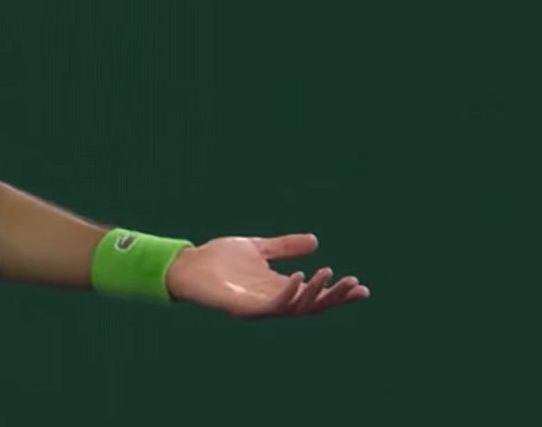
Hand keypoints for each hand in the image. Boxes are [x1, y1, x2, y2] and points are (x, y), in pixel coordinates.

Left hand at [165, 233, 369, 318]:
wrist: (187, 263)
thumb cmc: (218, 259)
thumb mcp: (258, 248)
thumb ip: (284, 246)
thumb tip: (315, 241)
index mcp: (278, 288)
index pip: (315, 295)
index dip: (338, 293)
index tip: (363, 288)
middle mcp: (273, 300)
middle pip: (312, 305)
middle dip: (335, 297)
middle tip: (356, 286)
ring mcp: (259, 306)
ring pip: (296, 307)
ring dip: (315, 293)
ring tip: (331, 275)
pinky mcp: (244, 308)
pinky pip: (272, 305)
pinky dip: (288, 293)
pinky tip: (299, 276)